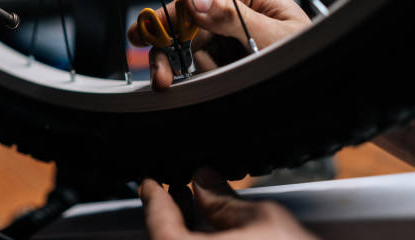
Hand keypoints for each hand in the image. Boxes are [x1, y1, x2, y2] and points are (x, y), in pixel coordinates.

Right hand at [127, 0, 310, 89]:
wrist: (327, 91)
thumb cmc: (312, 56)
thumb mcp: (273, 38)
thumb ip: (232, 17)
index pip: (196, 0)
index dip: (167, 20)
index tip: (140, 36)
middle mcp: (237, 7)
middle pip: (189, 26)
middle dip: (173, 53)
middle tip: (161, 80)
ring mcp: (233, 32)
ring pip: (195, 50)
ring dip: (201, 71)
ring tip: (223, 81)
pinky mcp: (233, 54)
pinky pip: (206, 64)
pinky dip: (208, 77)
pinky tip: (223, 82)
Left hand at [140, 168, 317, 239]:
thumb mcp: (265, 221)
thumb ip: (224, 199)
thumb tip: (204, 180)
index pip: (156, 218)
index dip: (152, 194)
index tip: (149, 182)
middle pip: (162, 238)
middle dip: (169, 212)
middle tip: (174, 190)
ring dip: (183, 231)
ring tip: (195, 207)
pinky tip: (212, 235)